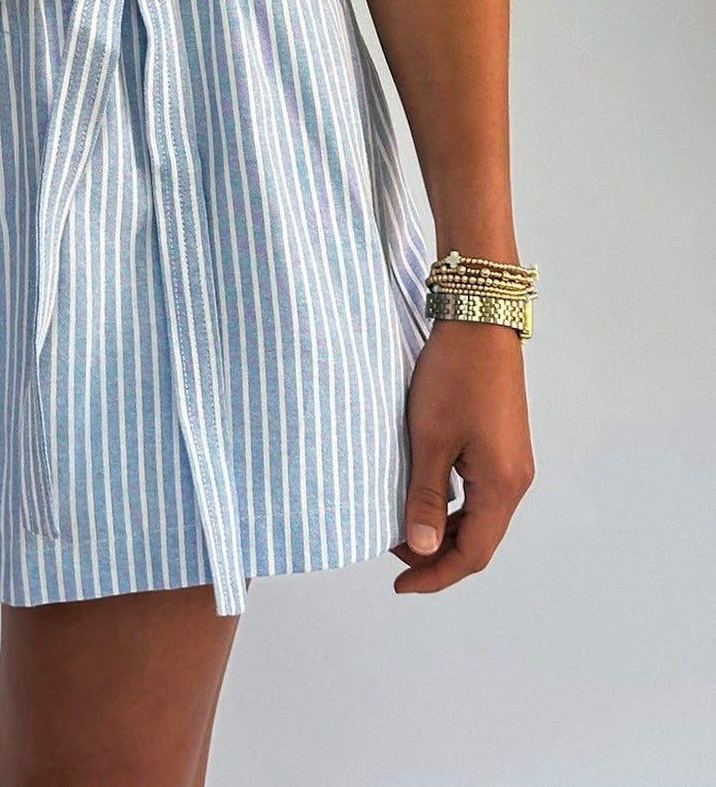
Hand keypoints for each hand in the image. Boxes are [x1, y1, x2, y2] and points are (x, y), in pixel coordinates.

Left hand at [389, 317, 535, 592]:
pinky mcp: (502, 444)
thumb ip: (425, 497)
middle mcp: (515, 480)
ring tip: (402, 528)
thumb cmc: (454, 377)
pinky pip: (480, 492)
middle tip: (394, 556)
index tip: (400, 585)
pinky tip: (423, 495)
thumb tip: (422, 549)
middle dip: (438, 555)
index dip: (436, 575)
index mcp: (501, 486)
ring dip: (445, 529)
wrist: (479, 323)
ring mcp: (511, 462)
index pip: (473, 555)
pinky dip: (452, 505)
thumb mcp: (430, 439)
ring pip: (480, 516)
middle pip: (480, 540)